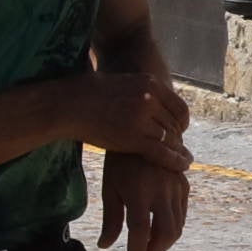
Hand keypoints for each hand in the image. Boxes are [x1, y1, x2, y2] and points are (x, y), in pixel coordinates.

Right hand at [73, 71, 193, 170]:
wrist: (68, 105)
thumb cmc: (89, 95)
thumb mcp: (124, 84)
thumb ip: (142, 92)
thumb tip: (154, 99)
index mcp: (150, 84)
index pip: (179, 107)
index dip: (182, 122)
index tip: (180, 131)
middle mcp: (150, 98)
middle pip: (175, 124)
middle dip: (177, 138)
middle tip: (178, 149)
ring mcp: (142, 118)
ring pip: (170, 139)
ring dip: (176, 150)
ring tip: (183, 160)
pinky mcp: (134, 138)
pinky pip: (162, 152)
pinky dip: (175, 161)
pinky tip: (183, 166)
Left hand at [100, 149, 190, 250]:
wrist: (144, 128)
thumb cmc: (120, 160)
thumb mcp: (110, 187)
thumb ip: (111, 218)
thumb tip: (106, 246)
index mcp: (138, 192)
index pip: (139, 232)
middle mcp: (161, 191)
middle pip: (166, 233)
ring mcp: (176, 187)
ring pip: (178, 225)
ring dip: (164, 241)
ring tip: (149, 244)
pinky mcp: (184, 183)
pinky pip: (182, 212)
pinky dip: (173, 226)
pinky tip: (160, 226)